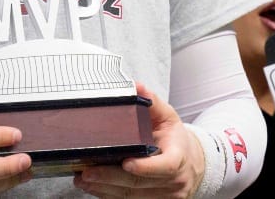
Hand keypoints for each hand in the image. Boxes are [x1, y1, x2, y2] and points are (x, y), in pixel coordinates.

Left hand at [73, 82, 201, 197]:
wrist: (192, 165)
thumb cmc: (175, 140)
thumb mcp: (167, 118)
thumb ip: (151, 102)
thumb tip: (136, 86)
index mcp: (179, 157)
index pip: (166, 166)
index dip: (146, 167)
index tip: (126, 163)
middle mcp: (174, 181)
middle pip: (140, 183)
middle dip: (110, 178)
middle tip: (87, 171)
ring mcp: (166, 196)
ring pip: (132, 196)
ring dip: (105, 189)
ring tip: (83, 178)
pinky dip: (108, 195)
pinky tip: (94, 187)